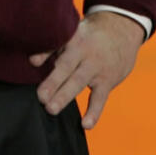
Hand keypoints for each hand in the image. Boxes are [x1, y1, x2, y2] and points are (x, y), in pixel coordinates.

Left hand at [29, 10, 144, 129]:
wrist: (123, 31)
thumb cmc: (90, 36)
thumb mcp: (73, 33)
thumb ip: (52, 47)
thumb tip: (32, 61)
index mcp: (74, 39)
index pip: (59, 44)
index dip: (45, 53)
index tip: (32, 62)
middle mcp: (85, 52)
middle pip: (67, 66)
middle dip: (53, 81)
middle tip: (41, 96)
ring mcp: (97, 67)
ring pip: (79, 82)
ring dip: (65, 95)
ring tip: (52, 109)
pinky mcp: (107, 80)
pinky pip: (100, 98)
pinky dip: (94, 112)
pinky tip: (86, 124)